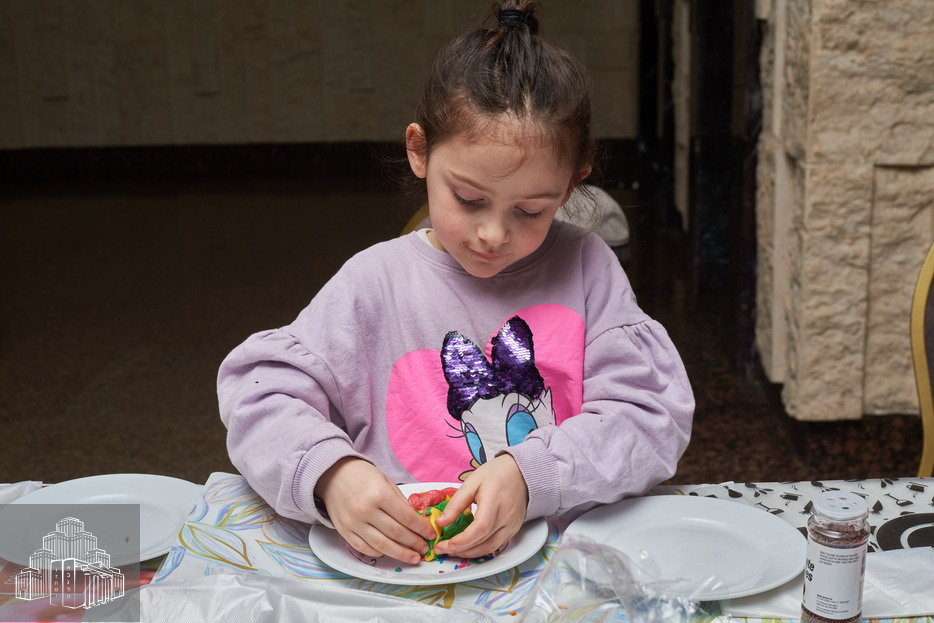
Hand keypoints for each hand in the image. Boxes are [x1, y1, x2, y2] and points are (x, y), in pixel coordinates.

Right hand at [315, 457, 436, 563]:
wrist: (332, 475)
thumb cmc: (362, 476)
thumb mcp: (386, 482)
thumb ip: (401, 502)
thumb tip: (416, 522)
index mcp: (380, 494)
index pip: (407, 518)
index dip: (422, 529)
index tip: (431, 535)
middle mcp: (366, 510)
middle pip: (396, 534)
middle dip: (414, 543)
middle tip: (425, 548)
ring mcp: (354, 523)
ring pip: (382, 545)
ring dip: (401, 554)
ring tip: (413, 558)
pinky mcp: (345, 532)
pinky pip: (365, 548)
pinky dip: (380, 553)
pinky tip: (391, 554)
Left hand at [432, 454, 528, 558]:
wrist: (520, 474)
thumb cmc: (495, 474)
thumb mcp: (471, 482)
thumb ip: (456, 504)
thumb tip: (440, 523)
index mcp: (495, 499)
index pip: (481, 527)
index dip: (463, 540)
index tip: (445, 544)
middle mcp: (507, 515)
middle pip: (485, 541)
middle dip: (461, 549)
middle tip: (442, 549)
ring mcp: (513, 525)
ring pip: (491, 548)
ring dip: (470, 553)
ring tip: (452, 550)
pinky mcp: (514, 530)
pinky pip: (496, 545)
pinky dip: (481, 549)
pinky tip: (468, 546)